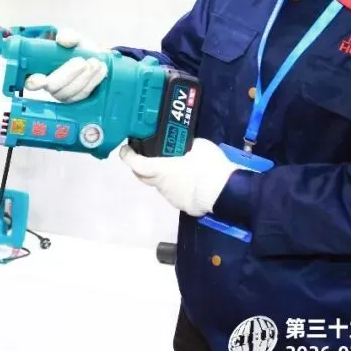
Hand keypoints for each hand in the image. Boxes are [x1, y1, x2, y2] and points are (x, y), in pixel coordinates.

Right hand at [23, 28, 107, 102]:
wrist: (95, 56)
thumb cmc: (78, 48)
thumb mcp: (73, 38)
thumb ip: (68, 36)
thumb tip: (64, 40)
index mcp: (40, 70)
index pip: (30, 81)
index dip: (33, 82)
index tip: (41, 80)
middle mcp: (49, 85)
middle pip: (53, 88)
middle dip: (68, 75)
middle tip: (82, 62)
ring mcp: (62, 94)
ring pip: (70, 92)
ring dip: (84, 77)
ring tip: (95, 62)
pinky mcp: (76, 98)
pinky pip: (83, 94)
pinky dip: (93, 81)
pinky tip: (100, 69)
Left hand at [119, 139, 239, 216]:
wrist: (224, 192)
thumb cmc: (207, 166)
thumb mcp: (198, 146)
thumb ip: (188, 145)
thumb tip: (187, 145)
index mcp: (161, 170)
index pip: (136, 163)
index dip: (128, 156)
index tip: (125, 149)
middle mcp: (161, 185)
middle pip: (143, 176)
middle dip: (140, 166)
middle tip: (144, 156)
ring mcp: (171, 197)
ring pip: (160, 185)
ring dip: (162, 176)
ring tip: (174, 166)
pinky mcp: (182, 205)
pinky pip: (174, 192)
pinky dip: (176, 185)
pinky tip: (187, 179)